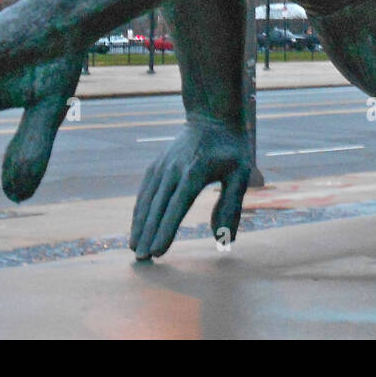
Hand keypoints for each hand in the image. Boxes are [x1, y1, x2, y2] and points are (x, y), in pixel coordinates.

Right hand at [130, 119, 252, 259]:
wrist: (211, 117)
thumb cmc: (230, 149)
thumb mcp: (241, 173)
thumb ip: (231, 206)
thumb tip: (224, 240)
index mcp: (195, 171)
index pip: (177, 206)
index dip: (166, 230)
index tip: (158, 251)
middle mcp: (173, 169)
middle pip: (157, 207)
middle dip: (148, 234)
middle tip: (142, 259)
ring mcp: (161, 166)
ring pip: (146, 200)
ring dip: (139, 225)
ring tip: (134, 249)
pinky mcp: (155, 165)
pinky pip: (144, 191)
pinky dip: (139, 210)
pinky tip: (137, 227)